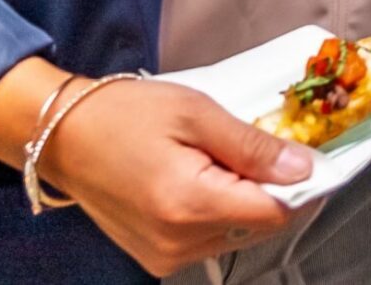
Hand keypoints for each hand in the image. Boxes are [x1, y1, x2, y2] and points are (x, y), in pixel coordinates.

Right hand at [40, 77, 308, 274]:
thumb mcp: (195, 113)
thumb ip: (252, 146)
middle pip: (260, 225)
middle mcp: (177, 243)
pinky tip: (202, 177)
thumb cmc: (123, 114)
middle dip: (271, 187)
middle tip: (255, 144)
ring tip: (218, 157)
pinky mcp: (155, 258)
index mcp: (189, 205)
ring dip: (244, 199)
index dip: (300, 184)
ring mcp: (164, 257)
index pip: (275, 212)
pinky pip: (210, 239)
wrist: (63, 135)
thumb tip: (303, 169)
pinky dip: (219, 211)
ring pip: (238, 234)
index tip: (307, 154)